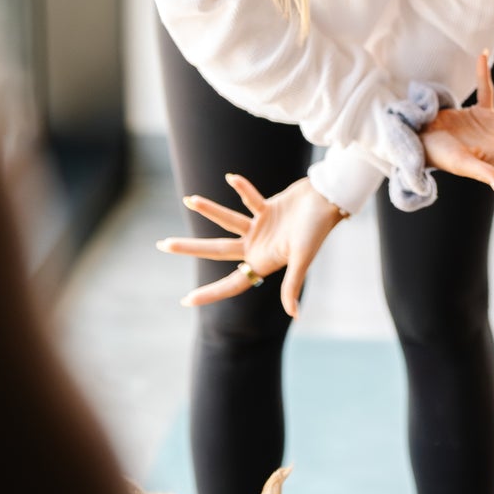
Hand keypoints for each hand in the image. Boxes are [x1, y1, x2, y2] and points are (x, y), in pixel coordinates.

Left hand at [157, 174, 344, 317]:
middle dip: (190, 248)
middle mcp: (258, 247)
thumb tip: (294, 315)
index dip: (210, 293)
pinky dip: (243, 190)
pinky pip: (249, 199)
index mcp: (264, 262)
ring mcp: (261, 228)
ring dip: (209, 209)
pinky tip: (231, 178)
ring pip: (227, 220)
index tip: (186, 300)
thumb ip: (293, 284)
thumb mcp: (303, 258)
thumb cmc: (318, 230)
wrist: (330, 200)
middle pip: (217, 250)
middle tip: (162, 245)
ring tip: (188, 199)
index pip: (232, 283)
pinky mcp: (267, 209)